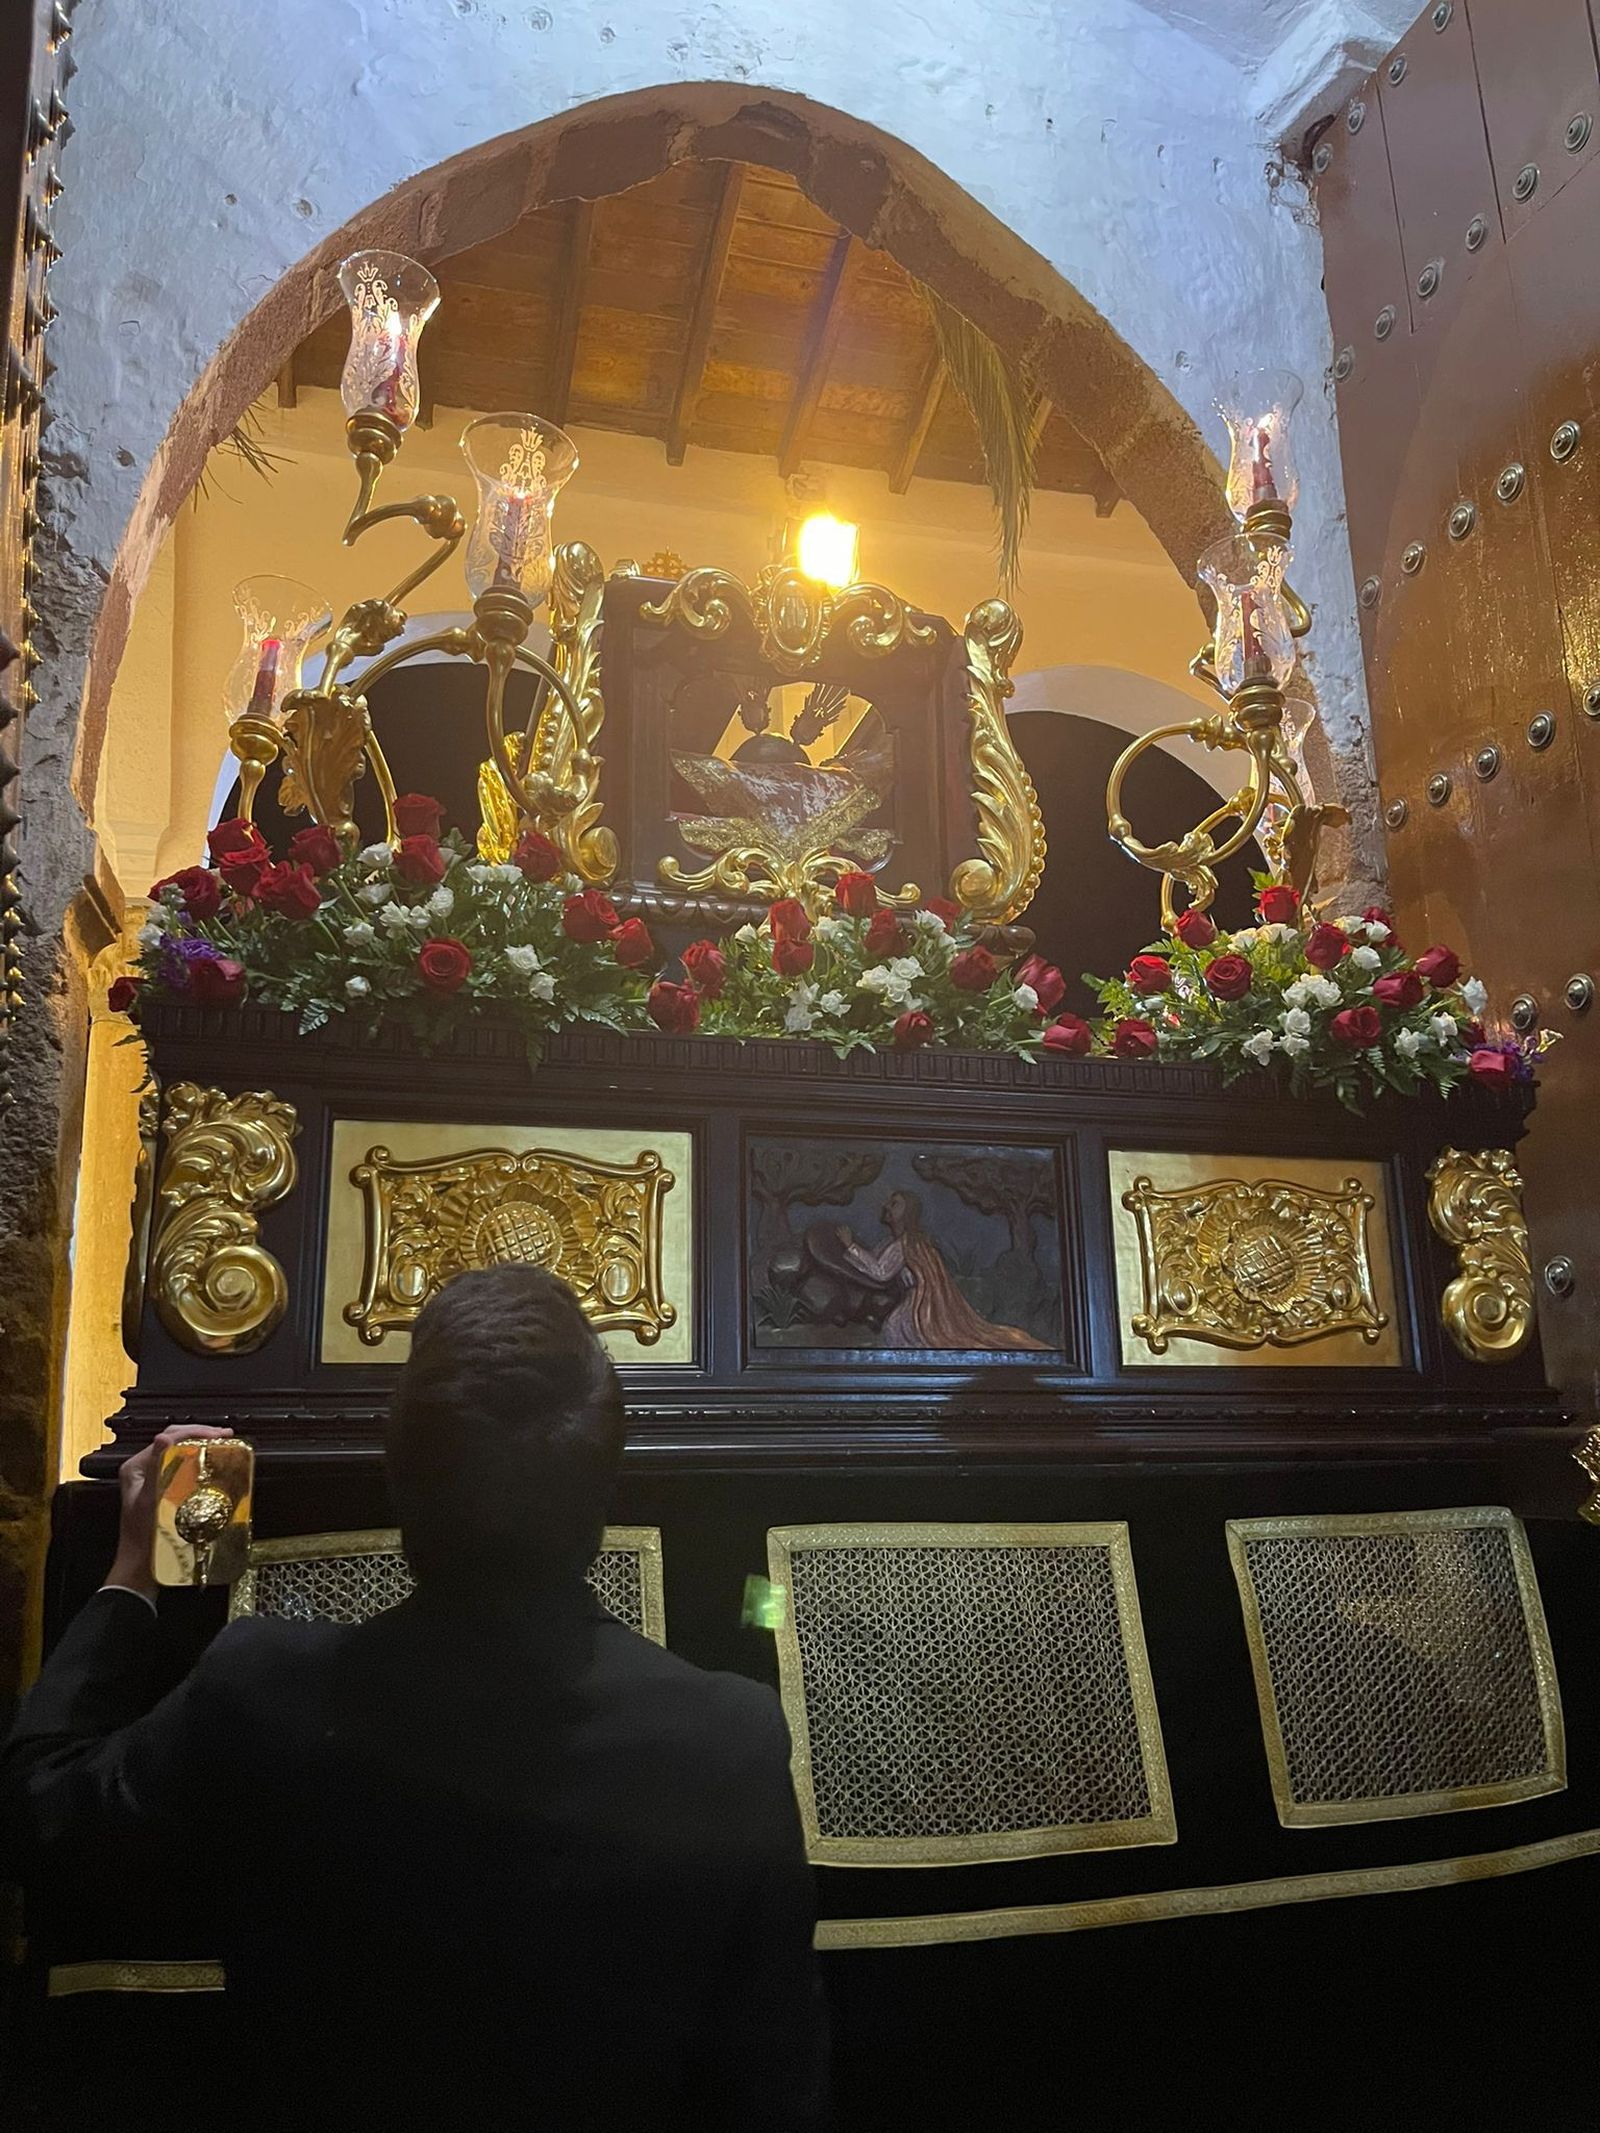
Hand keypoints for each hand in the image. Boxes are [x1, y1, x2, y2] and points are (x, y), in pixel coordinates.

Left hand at [106, 1425, 233, 1599]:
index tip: (220, 1434)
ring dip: (202, 1447)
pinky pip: (182, 1467)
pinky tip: (214, 1464)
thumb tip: (166, 1437)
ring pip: (180, 1452)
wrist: (141, 1568)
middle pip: (175, 1441)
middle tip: (228, 1437)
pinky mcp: (162, 1490)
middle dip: (201, 1436)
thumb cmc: (144, 1538)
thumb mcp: (150, 1501)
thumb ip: (156, 1468)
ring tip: (224, 1445)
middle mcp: (143, 1468)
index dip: (196, 1431)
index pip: (168, 1437)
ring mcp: (152, 1478)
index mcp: (136, 1467)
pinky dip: (199, 1462)